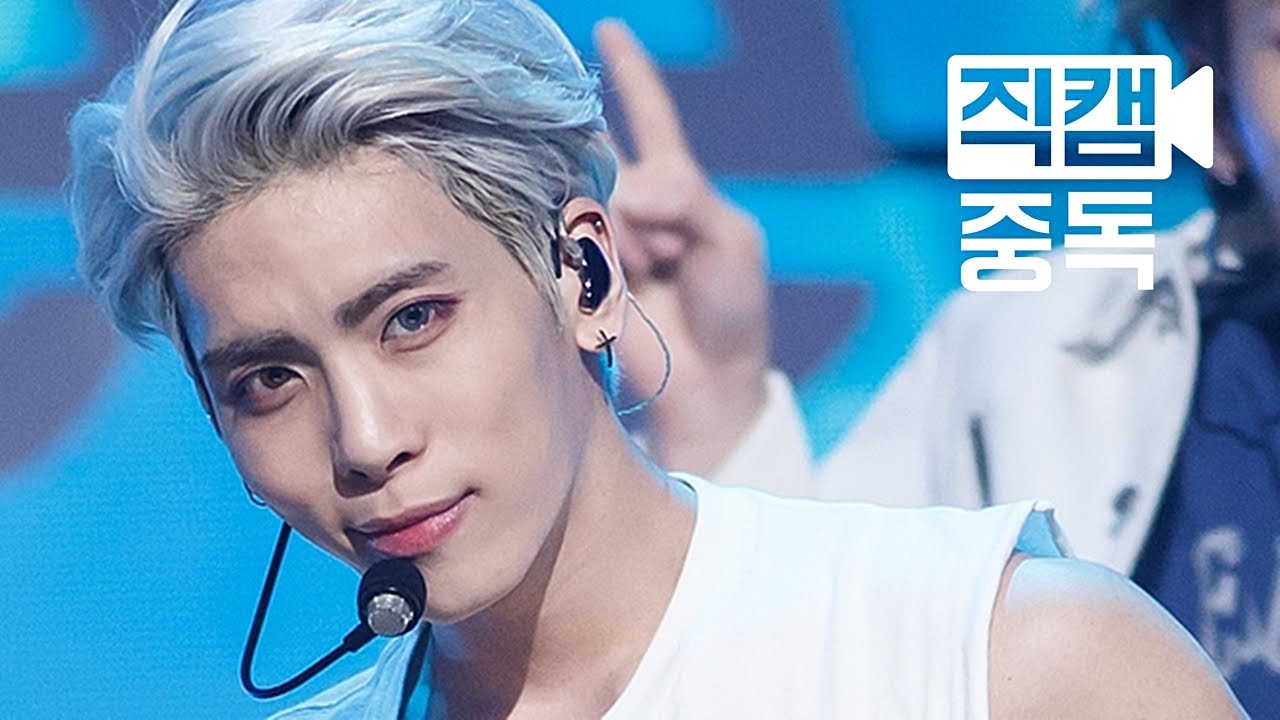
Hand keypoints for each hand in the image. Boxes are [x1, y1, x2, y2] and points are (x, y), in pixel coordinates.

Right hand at [595, 20, 769, 472]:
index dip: (631, 75)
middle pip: (607, 158)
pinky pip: (571, 244)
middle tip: (664, 250)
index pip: (649, 117)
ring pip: (589, 201)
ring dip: (624, 238)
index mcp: (675, 186)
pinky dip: (597, 259)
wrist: (709, 384)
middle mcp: (629, 205)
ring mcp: (598, 239)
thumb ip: (687, 198)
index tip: (610, 30)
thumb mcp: (732, 241)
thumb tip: (633, 186)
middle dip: (632, 195)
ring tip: (651, 276)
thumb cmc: (732, 310)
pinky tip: (622, 284)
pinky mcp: (573, 276)